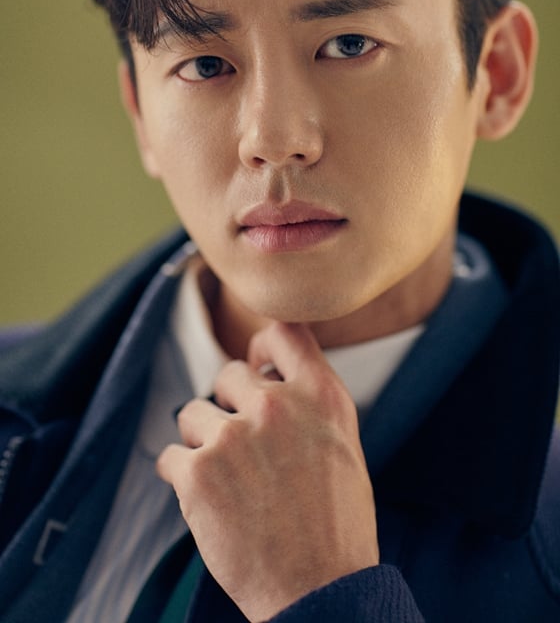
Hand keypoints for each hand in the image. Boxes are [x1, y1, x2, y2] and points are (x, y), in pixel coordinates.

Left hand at [157, 322, 378, 621]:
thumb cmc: (337, 525)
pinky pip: (170, 456)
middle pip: (227, 373)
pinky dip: (181, 477)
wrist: (321, 591)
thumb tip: (267, 379)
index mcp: (321, 396)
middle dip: (227, 405)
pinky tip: (204, 501)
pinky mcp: (198, 473)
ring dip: (201, 442)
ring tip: (224, 480)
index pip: (283, 332)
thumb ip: (309, 404)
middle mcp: (276, 405)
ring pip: (192, 413)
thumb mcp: (343, 445)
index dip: (262, 347)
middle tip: (239, 446)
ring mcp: (234, 436)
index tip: (256, 367)